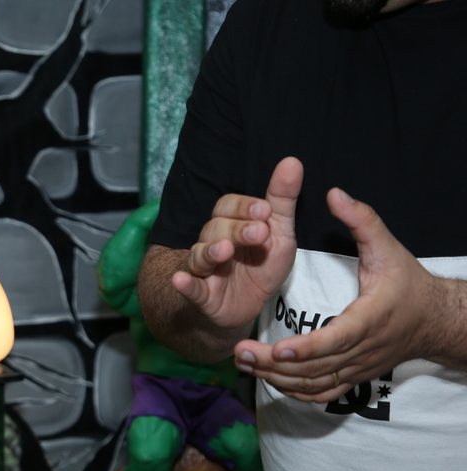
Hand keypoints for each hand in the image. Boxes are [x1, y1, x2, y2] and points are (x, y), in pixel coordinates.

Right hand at [172, 157, 302, 331]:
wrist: (248, 308)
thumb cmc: (261, 267)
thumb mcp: (280, 234)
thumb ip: (282, 200)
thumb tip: (292, 161)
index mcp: (231, 224)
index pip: (228, 206)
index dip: (244, 207)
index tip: (265, 210)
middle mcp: (213, 242)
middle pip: (216, 227)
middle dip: (237, 229)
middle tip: (259, 233)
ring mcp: (204, 268)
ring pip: (201, 253)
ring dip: (212, 251)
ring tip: (225, 251)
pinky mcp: (201, 296)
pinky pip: (190, 288)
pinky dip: (184, 284)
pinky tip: (179, 280)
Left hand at [232, 188, 445, 401]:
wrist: (434, 319)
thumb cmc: (408, 281)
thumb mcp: (388, 246)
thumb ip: (362, 219)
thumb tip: (334, 193)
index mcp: (371, 318)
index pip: (337, 339)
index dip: (307, 347)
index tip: (277, 348)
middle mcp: (364, 349)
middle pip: (316, 366)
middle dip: (275, 364)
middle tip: (240, 353)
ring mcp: (358, 368)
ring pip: (314, 383)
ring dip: (276, 378)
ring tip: (242, 363)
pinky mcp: (354, 378)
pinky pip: (322, 394)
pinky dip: (294, 391)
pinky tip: (268, 380)